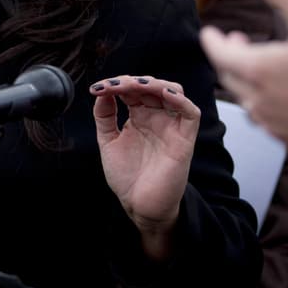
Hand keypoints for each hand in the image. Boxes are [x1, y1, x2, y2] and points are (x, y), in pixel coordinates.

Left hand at [91, 74, 199, 260]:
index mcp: (140, 116)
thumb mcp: (108, 141)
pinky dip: (180, 100)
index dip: (116, 83)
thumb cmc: (127, 176)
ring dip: (154, 84)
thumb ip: (104, 115)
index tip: (98, 88)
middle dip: (132, 81)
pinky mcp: (184, 139)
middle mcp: (157, 117)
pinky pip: (190, 113)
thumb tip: (100, 91)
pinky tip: (164, 94)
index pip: (133, 89)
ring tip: (134, 85)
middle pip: (152, 86)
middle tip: (113, 86)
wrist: (139, 205)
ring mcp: (171, 127)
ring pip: (173, 91)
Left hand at [200, 0, 287, 168]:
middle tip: (235, 43)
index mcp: (256, 71)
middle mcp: (258, 101)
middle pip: (231, 76)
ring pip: (249, 99)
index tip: (210, 32)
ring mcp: (274, 125)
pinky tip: (286, 95)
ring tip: (259, 66)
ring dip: (248, 79)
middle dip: (229, 56)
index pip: (217, 53)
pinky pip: (269, 118)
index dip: (212, 39)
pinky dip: (268, 100)